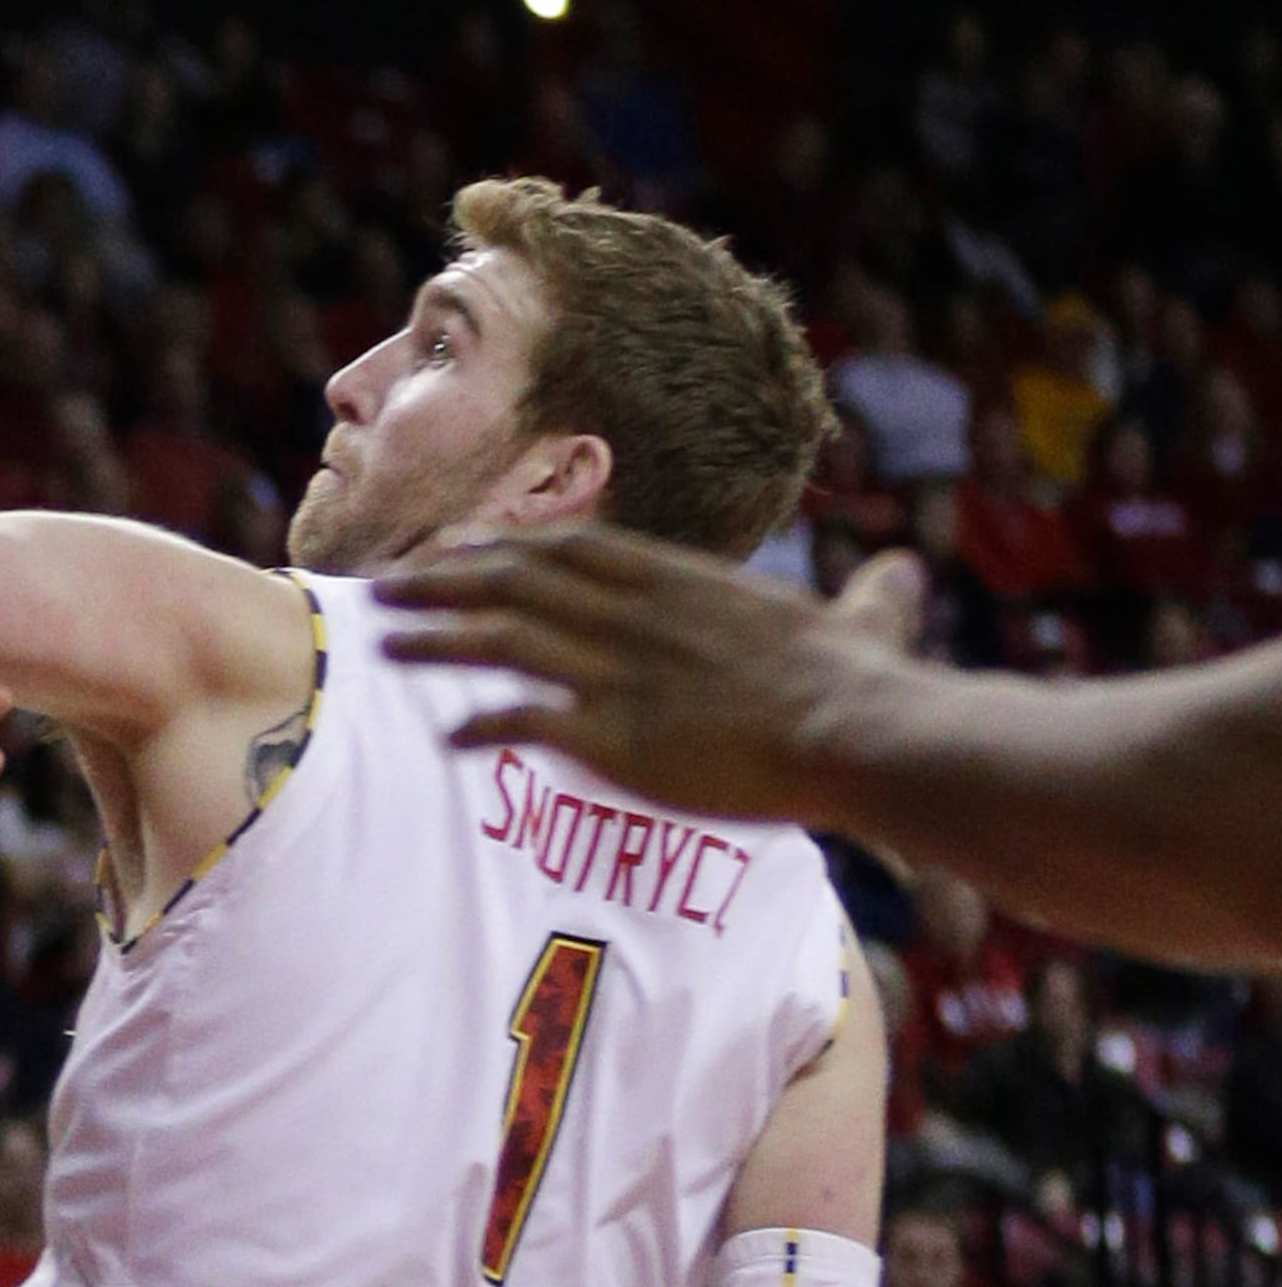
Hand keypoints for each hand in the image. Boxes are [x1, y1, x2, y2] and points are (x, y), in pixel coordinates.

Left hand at [378, 530, 924, 823]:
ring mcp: (617, 672)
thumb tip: (904, 573)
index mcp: (680, 581)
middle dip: (444, 581)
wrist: (854, 731)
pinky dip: (479, 724)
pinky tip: (446, 737)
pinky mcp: (612, 735)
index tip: (460, 552)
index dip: (505, 549)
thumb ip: (869, 599)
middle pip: (515, 583)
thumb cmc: (864, 685)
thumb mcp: (862, 623)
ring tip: (382, 644)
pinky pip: (522, 721)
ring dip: (435, 638)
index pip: (571, 551)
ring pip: (499, 640)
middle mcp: (634, 615)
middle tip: (388, 587)